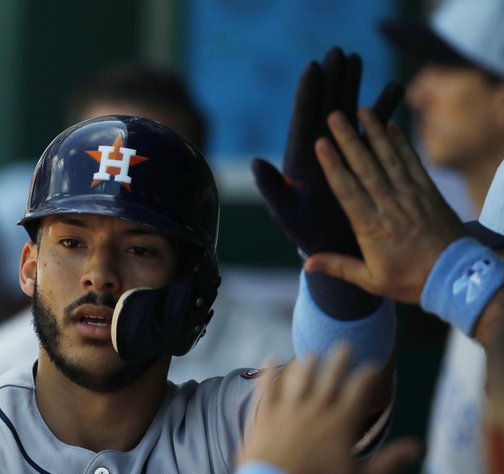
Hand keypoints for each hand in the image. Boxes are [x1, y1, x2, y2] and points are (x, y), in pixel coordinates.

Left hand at [241, 348, 419, 473]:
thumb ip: (388, 462)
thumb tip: (418, 448)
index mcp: (340, 424)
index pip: (359, 390)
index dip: (368, 375)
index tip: (373, 365)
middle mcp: (314, 410)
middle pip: (329, 377)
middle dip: (339, 359)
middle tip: (344, 345)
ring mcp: (287, 411)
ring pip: (299, 378)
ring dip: (307, 363)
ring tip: (313, 353)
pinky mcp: (264, 416)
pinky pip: (265, 388)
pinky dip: (267, 372)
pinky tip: (269, 358)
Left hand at [253, 47, 402, 256]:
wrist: (336, 247)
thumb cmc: (309, 234)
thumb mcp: (287, 212)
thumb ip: (272, 188)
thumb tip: (255, 163)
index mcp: (301, 161)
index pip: (303, 121)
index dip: (308, 95)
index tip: (312, 67)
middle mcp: (320, 153)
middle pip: (326, 109)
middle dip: (331, 81)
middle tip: (337, 51)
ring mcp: (343, 155)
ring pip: (349, 114)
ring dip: (353, 87)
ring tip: (358, 58)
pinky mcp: (363, 160)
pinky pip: (375, 131)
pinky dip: (383, 111)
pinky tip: (393, 89)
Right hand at [305, 109, 466, 303]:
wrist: (455, 277)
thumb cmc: (410, 280)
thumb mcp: (370, 280)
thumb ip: (338, 267)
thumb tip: (307, 264)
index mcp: (371, 226)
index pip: (347, 189)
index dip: (333, 165)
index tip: (321, 144)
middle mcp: (390, 205)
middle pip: (365, 166)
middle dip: (349, 138)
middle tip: (335, 115)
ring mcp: (411, 195)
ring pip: (389, 158)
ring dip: (374, 132)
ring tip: (362, 110)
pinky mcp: (428, 192)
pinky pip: (412, 162)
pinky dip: (401, 142)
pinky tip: (391, 126)